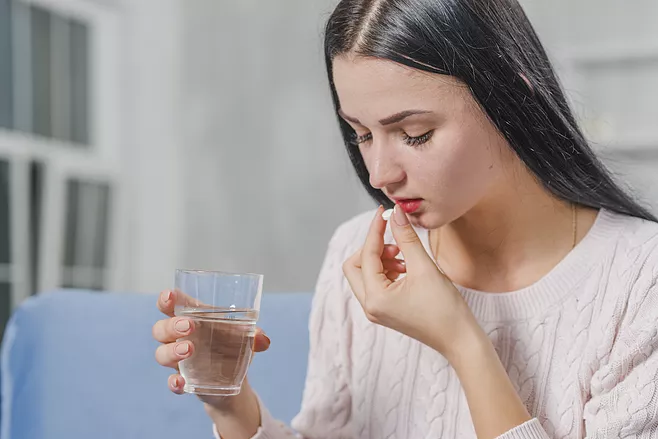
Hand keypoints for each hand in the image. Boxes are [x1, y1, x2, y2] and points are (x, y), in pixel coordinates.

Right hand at [152, 289, 270, 408]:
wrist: (235, 376)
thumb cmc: (233, 344)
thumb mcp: (245, 336)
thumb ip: (255, 335)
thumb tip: (263, 339)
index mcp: (192, 317)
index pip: (170, 305)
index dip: (166, 299)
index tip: (169, 296)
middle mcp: (179, 337)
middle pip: (161, 328)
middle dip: (171, 326)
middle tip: (189, 326)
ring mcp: (178, 360)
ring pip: (161, 353)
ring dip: (172, 350)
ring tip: (188, 349)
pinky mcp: (183, 380)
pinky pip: (171, 382)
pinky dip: (174, 383)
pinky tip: (181, 382)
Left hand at [343, 206, 479, 358]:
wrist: (459, 339)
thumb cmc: (445, 308)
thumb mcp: (424, 267)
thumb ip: (406, 238)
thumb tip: (396, 213)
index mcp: (374, 297)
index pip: (365, 255)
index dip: (375, 231)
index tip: (384, 213)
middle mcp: (369, 306)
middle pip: (354, 266)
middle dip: (372, 248)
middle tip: (396, 243)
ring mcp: (376, 310)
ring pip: (365, 274)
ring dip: (382, 259)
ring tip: (406, 257)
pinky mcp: (385, 310)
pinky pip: (376, 282)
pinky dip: (387, 269)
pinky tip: (407, 268)